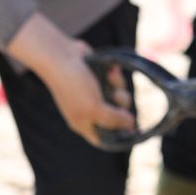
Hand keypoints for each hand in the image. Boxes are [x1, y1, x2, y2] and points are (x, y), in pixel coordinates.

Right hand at [7, 13, 135, 146]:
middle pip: (116, 118)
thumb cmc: (73, 85)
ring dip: (120, 88)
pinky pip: (117, 83)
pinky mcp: (101, 79)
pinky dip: (116, 77)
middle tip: (115, 96)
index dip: (118, 137)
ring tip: (111, 78)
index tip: (133, 131)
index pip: (103, 139)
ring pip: (120, 98)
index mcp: (84, 123)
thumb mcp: (94, 108)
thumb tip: (131, 123)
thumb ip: (113, 119)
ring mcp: (96, 94)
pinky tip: (110, 71)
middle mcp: (90, 110)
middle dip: (121, 106)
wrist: (63, 55)